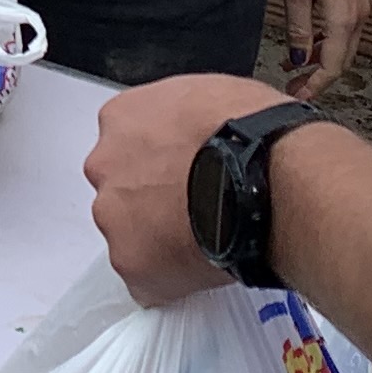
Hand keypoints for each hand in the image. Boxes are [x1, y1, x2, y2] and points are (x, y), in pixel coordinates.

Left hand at [86, 71, 288, 305]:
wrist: (265, 175)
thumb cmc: (252, 131)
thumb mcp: (212, 93)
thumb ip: (182, 118)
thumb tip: (195, 131)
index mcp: (122, 118)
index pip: (126, 144)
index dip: (159, 162)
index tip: (180, 173)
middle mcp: (105, 166)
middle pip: (121, 190)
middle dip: (151, 201)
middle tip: (192, 207)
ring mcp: (114, 216)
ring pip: (129, 235)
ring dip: (157, 239)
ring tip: (203, 237)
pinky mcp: (131, 262)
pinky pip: (146, 279)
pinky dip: (170, 277)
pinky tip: (203, 263)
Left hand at [283, 0, 369, 96]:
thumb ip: (298, 30)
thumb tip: (299, 59)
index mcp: (344, 19)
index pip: (333, 67)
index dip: (314, 85)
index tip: (296, 95)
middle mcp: (358, 15)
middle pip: (343, 60)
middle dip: (319, 77)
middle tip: (293, 86)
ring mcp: (360, 3)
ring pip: (345, 44)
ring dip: (323, 58)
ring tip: (295, 65)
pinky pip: (345, 28)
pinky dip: (328, 40)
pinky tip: (309, 38)